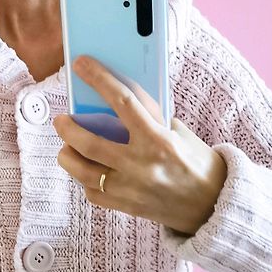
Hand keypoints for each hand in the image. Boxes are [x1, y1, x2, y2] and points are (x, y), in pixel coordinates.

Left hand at [52, 54, 227, 237]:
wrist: (210, 205)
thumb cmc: (196, 163)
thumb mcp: (178, 132)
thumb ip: (149, 117)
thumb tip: (116, 97)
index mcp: (158, 140)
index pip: (122, 102)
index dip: (99, 79)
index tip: (81, 65)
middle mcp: (141, 166)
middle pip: (89, 143)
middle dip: (67, 128)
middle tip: (61, 119)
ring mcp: (130, 189)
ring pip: (82, 172)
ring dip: (68, 156)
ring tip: (66, 147)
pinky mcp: (126, 207)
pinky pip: (93, 192)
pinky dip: (85, 179)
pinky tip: (86, 169)